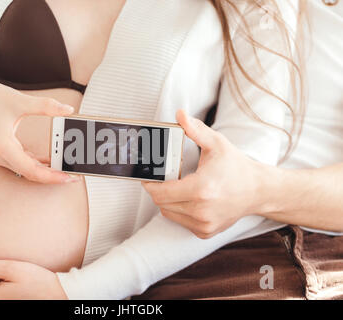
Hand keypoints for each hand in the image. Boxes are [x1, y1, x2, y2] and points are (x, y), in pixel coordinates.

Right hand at [0, 81, 78, 183]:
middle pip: (29, 173)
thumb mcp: (20, 100)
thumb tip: (67, 110)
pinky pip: (21, 164)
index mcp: (2, 144)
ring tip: (65, 170)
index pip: (30, 169)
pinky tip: (50, 162)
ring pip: (25, 170)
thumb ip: (46, 106)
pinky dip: (36, 164)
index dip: (51, 176)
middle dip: (52, 176)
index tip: (67, 177)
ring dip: (45, 171)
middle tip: (73, 176)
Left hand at [143, 110, 265, 238]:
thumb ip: (195, 130)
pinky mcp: (205, 231)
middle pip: (162, 204)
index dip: (150, 185)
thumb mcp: (216, 144)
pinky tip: (192, 200)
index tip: (149, 177)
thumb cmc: (237, 167)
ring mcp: (204, 224)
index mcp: (201, 189)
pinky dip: (181, 210)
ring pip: (169, 213)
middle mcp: (202, 211)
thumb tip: (180, 115)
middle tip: (165, 179)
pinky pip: (181, 221)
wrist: (259, 191)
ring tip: (181, 188)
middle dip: (159, 190)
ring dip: (169, 201)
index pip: (161, 193)